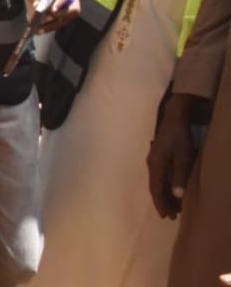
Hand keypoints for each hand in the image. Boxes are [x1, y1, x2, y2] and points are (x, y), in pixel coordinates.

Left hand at [23, 0, 80, 33]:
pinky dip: (48, 28)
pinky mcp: (63, 18)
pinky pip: (58, 25)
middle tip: (45, 20)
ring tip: (39, 29)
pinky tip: (39, 30)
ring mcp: (68, 9)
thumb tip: (36, 6)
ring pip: (64, 20)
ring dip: (51, 25)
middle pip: (71, 10)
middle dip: (58, 16)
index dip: (61, 2)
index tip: (52, 10)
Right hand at [147, 95, 200, 218]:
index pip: (156, 189)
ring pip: (157, 182)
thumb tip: (177, 196)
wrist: (175, 119)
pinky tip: (171, 189)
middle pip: (155, 187)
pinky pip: (159, 176)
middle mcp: (151, 164)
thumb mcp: (183, 157)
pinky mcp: (157, 157)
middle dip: (162, 202)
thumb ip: (179, 176)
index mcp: (155, 165)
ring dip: (164, 194)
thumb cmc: (180, 138)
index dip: (160, 203)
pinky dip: (164, 186)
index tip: (165, 216)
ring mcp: (153, 160)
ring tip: (173, 206)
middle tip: (171, 215)